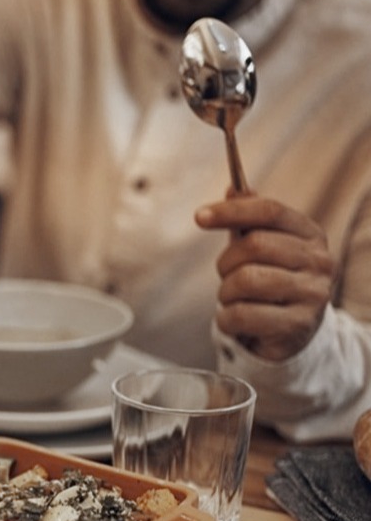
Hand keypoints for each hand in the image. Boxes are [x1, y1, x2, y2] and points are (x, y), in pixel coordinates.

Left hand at [195, 194, 335, 360]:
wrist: (291, 333)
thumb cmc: (270, 281)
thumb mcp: (262, 247)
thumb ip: (249, 218)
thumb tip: (234, 188)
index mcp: (310, 235)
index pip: (269, 211)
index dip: (231, 211)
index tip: (199, 217)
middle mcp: (320, 261)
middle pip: (254, 245)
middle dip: (226, 262)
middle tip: (228, 276)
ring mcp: (313, 294)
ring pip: (246, 281)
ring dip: (227, 293)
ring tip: (237, 300)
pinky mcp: (298, 326)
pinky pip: (241, 315)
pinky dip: (227, 319)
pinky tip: (237, 320)